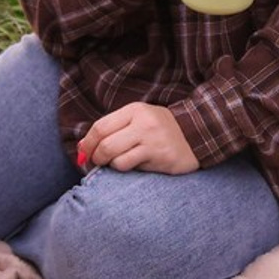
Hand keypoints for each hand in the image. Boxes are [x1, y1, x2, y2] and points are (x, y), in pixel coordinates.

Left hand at [78, 103, 198, 174]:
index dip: (87, 142)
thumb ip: (112, 128)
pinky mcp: (161, 157)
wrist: (196, 134)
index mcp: (135, 110)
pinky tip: (135, 165)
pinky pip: (131, 166)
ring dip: (111, 165)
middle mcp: (143, 123)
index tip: (84, 152)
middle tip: (96, 162)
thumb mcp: (138, 119)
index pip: (100, 126)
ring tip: (117, 163)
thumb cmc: (160, 129)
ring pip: (116, 158)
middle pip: (105, 144)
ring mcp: (153, 140)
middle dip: (95, 157)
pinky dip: (126, 169)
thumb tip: (82, 146)